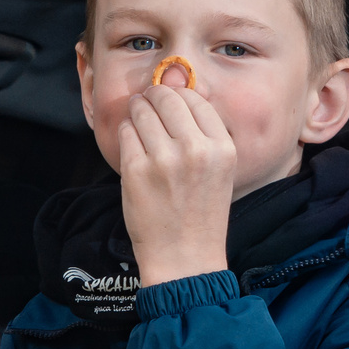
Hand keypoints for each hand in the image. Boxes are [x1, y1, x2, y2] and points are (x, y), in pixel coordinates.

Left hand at [118, 80, 237, 286]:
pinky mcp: (135, 171)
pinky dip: (126, 132)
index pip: (196, 99)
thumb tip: (177, 91)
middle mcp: (195, 149)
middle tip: (147, 101)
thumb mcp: (220, 171)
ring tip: (138, 119)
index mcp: (222, 148)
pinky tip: (132, 141)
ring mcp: (163, 160)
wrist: (184, 257)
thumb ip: (204, 135)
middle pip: (167, 98)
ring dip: (137, 111)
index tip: (169, 99)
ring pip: (142, 112)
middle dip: (154, 96)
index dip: (178, 94)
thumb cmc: (201, 215)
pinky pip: (126, 133)